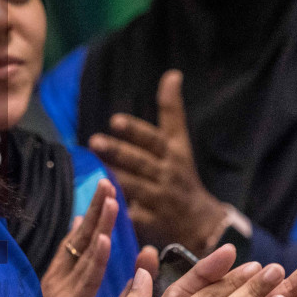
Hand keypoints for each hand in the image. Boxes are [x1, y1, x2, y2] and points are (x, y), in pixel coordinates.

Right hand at [40, 179, 115, 296]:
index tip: (105, 193)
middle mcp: (58, 282)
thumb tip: (104, 266)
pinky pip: (85, 281)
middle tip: (107, 183)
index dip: (93, 217)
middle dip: (95, 211)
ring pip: (83, 255)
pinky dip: (95, 259)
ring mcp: (63, 295)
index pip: (78, 243)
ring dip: (98, 226)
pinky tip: (104, 240)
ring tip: (110, 200)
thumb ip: (97, 289)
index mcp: (60, 282)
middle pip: (80, 240)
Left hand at [86, 70, 225, 250]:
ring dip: (114, 177)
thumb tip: (172, 74)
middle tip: (94, 141)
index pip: (154, 138)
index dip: (136, 130)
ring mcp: (161, 199)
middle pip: (141, 161)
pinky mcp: (153, 223)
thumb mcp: (180, 142)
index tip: (115, 120)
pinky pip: (134, 216)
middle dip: (118, 151)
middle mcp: (168, 174)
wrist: (201, 222)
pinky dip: (121, 211)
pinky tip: (104, 204)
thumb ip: (171, 110)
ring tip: (94, 168)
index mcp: (174, 153)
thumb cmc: (181, 175)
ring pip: (135, 186)